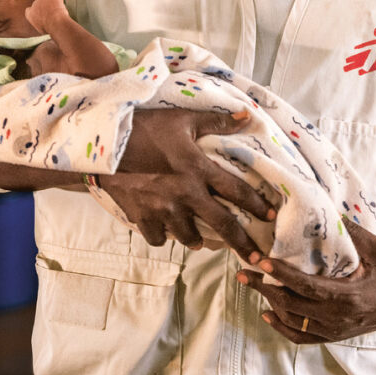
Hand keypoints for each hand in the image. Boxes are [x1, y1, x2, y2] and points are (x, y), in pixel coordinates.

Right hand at [25, 0, 69, 33]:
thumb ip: (38, 22)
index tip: (42, 12)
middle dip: (46, 6)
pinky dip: (59, 0)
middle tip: (52, 12)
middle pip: (40, 3)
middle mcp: (34, 4)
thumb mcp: (39, 28)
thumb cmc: (48, 27)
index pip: (30, 9)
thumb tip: (42, 24)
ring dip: (53, 4)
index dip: (38, 10)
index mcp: (30, 13)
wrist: (55, 23)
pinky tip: (60, 8)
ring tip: (57, 12)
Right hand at [97, 107, 276, 261]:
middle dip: (242, 244)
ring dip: (197, 237)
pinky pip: (159, 238)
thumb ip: (218, 122)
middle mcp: (186, 194)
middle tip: (256, 258)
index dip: (258, 205)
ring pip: (190, 236)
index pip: (237, 191)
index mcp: (199, 170)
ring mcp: (163, 209)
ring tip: (199, 235)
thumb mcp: (184, 120)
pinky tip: (165, 228)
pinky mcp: (142, 218)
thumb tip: (248, 116)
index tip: (272, 216)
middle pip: (222, 225)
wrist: (104, 143)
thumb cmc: (147, 128)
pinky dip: (164, 235)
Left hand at [236, 220, 375, 343]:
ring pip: (293, 322)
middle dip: (264, 287)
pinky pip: (303, 337)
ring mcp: (336, 330)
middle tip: (244, 271)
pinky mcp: (335, 335)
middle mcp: (338, 317)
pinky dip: (282, 327)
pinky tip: (268, 314)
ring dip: (269, 304)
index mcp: (347, 296)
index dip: (281, 274)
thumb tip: (326, 209)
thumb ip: (350, 232)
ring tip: (251, 285)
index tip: (261, 261)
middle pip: (291, 306)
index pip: (305, 286)